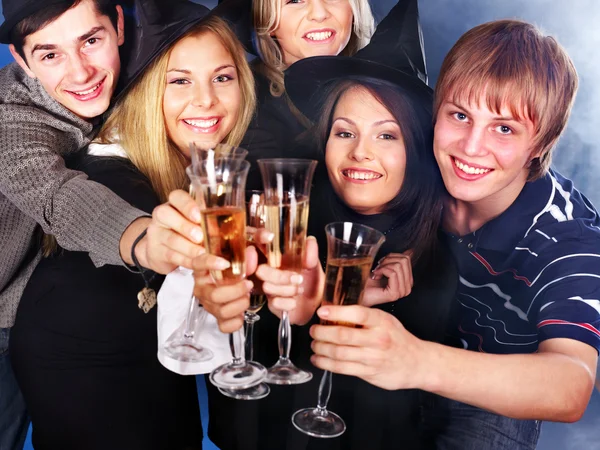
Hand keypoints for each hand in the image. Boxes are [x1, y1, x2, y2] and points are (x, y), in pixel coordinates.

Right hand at [142, 190, 204, 273]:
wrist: (159, 250)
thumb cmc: (185, 231)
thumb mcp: (194, 222)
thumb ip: (206, 221)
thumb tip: (227, 228)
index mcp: (174, 203)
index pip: (176, 197)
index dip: (187, 205)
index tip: (198, 216)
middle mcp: (162, 216)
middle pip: (167, 215)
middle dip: (186, 227)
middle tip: (201, 237)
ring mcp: (157, 234)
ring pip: (171, 239)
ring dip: (189, 247)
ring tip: (204, 253)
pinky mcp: (156, 253)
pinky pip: (174, 256)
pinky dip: (190, 261)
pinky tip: (203, 264)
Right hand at [192, 246, 257, 333]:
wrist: (237, 282)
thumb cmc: (236, 268)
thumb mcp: (241, 256)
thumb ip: (248, 253)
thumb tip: (254, 249)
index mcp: (203, 269)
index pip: (199, 263)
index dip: (210, 263)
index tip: (225, 263)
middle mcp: (202, 288)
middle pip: (214, 295)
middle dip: (236, 291)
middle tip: (248, 283)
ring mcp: (208, 304)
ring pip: (222, 311)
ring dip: (240, 304)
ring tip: (247, 296)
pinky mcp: (217, 318)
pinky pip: (225, 326)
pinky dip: (237, 321)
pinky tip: (242, 312)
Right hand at [256, 236, 323, 324]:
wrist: (316, 305)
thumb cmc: (313, 282)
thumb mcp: (314, 267)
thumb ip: (311, 255)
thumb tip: (310, 240)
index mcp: (279, 258)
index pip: (261, 245)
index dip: (259, 238)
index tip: (268, 237)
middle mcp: (271, 271)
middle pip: (260, 270)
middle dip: (279, 276)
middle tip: (298, 278)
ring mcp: (270, 288)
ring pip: (267, 287)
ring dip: (287, 289)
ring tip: (300, 290)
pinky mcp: (272, 304)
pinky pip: (274, 302)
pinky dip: (288, 302)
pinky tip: (295, 301)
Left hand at [310, 305, 424, 390]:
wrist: (417, 362)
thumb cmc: (398, 338)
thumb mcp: (386, 320)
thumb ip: (365, 317)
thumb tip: (335, 311)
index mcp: (381, 321)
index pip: (357, 314)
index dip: (337, 312)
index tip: (322, 311)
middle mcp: (377, 339)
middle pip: (343, 335)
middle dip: (322, 333)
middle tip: (313, 330)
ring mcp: (372, 357)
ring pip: (339, 353)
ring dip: (321, 349)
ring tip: (314, 345)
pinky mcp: (368, 372)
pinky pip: (342, 368)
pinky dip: (326, 364)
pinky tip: (318, 359)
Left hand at [362, 251, 412, 306]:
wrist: (359, 292)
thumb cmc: (370, 281)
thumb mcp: (387, 266)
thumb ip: (398, 260)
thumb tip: (410, 251)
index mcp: (407, 281)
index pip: (407, 259)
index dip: (392, 256)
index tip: (382, 263)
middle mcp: (407, 287)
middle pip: (404, 261)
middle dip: (388, 260)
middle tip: (379, 267)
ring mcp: (401, 292)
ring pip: (398, 266)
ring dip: (384, 266)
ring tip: (376, 272)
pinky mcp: (394, 293)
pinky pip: (392, 273)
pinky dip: (381, 271)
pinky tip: (375, 276)